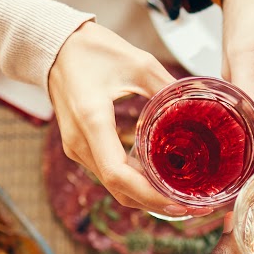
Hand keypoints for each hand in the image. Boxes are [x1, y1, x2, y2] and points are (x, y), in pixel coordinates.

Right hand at [49, 21, 180, 212]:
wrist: (52, 46)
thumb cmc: (89, 49)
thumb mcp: (137, 62)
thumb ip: (167, 88)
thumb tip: (200, 104)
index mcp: (92, 120)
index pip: (119, 174)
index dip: (150, 195)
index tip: (180, 203)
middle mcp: (80, 141)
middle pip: (119, 189)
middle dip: (155, 203)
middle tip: (193, 207)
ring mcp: (77, 147)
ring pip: (114, 186)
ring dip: (146, 196)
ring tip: (181, 198)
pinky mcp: (80, 146)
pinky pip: (109, 173)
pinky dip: (134, 183)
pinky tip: (159, 181)